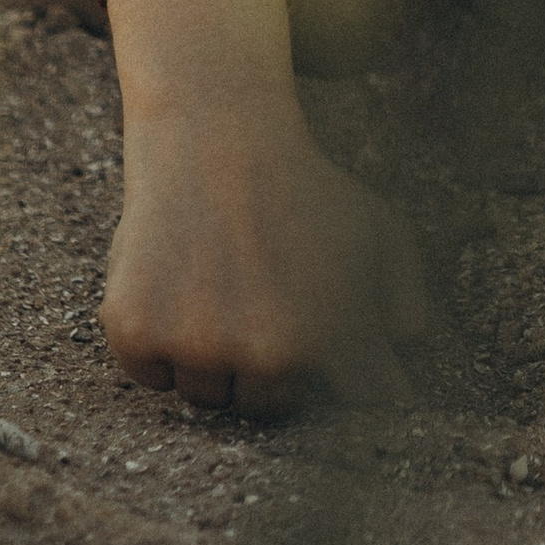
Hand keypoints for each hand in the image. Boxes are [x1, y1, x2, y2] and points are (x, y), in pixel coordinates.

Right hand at [103, 0, 427, 410]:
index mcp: (328, 343)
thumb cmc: (302, 187)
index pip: (345, 408)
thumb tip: (407, 351)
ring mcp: (197, 347)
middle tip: (260, 302)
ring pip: (203, 394)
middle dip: (265, 368)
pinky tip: (176, 281)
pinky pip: (149, 373)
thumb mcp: (378, 229)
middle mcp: (264, 357)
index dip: (341, 386)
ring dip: (209, 356)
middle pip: (263, 407)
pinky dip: (155, 342)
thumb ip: (404, 295)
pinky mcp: (136, 332)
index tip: (332, 364)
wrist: (216, 137)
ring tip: (219, 282)